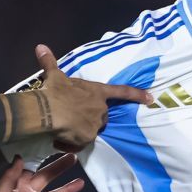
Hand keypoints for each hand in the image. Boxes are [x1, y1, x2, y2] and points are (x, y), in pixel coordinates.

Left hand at [0, 153, 84, 191]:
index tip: (56, 149)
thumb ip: (10, 177)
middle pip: (47, 179)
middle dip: (59, 168)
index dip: (44, 161)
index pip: (34, 170)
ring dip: (67, 191)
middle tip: (73, 158)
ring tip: (81, 183)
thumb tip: (20, 157)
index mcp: (20, 187)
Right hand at [35, 44, 151, 152]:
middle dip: (90, 118)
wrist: (49, 110)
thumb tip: (40, 46)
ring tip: (63, 128)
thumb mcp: (54, 75)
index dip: (137, 95)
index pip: (122, 91)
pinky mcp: (87, 139)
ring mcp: (95, 125)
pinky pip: (79, 145)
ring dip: (79, 132)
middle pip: (102, 116)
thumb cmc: (55, 90)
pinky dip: (69, 144)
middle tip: (72, 117)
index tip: (150, 98)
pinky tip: (58, 139)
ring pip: (90, 131)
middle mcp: (100, 109)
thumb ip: (49, 62)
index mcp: (97, 92)